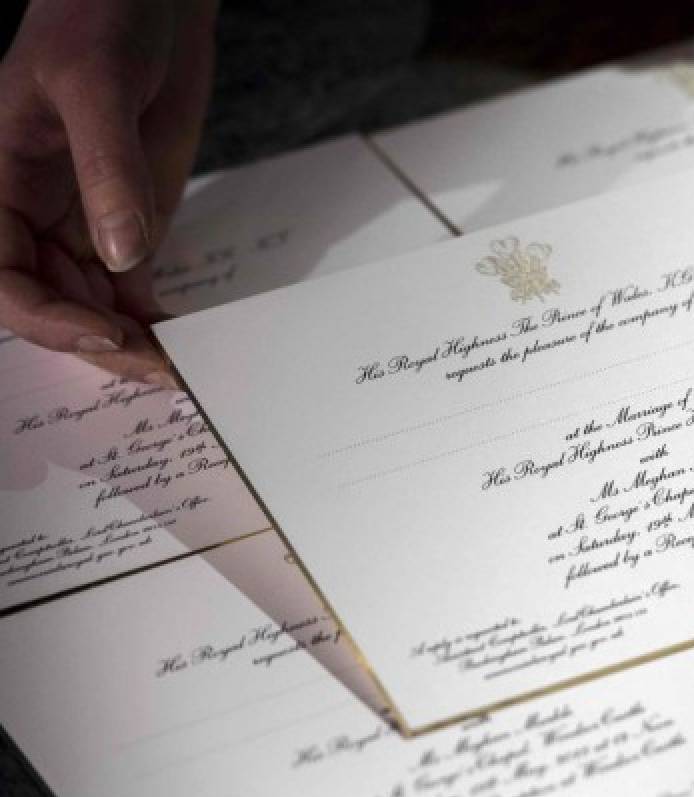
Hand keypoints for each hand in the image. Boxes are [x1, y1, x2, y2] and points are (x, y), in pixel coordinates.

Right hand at [0, 0, 215, 385]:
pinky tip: (185, 343)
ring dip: (131, 342)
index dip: (47, 317)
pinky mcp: (128, 221)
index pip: (2, 277)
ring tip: (182, 370)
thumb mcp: (94, 82)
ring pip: (91, 304)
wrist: (152, 1)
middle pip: (49, 303)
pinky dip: (153, 319)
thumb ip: (106, 168)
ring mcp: (81, 221)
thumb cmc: (100, 18)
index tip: (108, 335)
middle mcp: (31, 212)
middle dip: (99, 343)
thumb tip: (121, 255)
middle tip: (162, 372)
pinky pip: (131, 286)